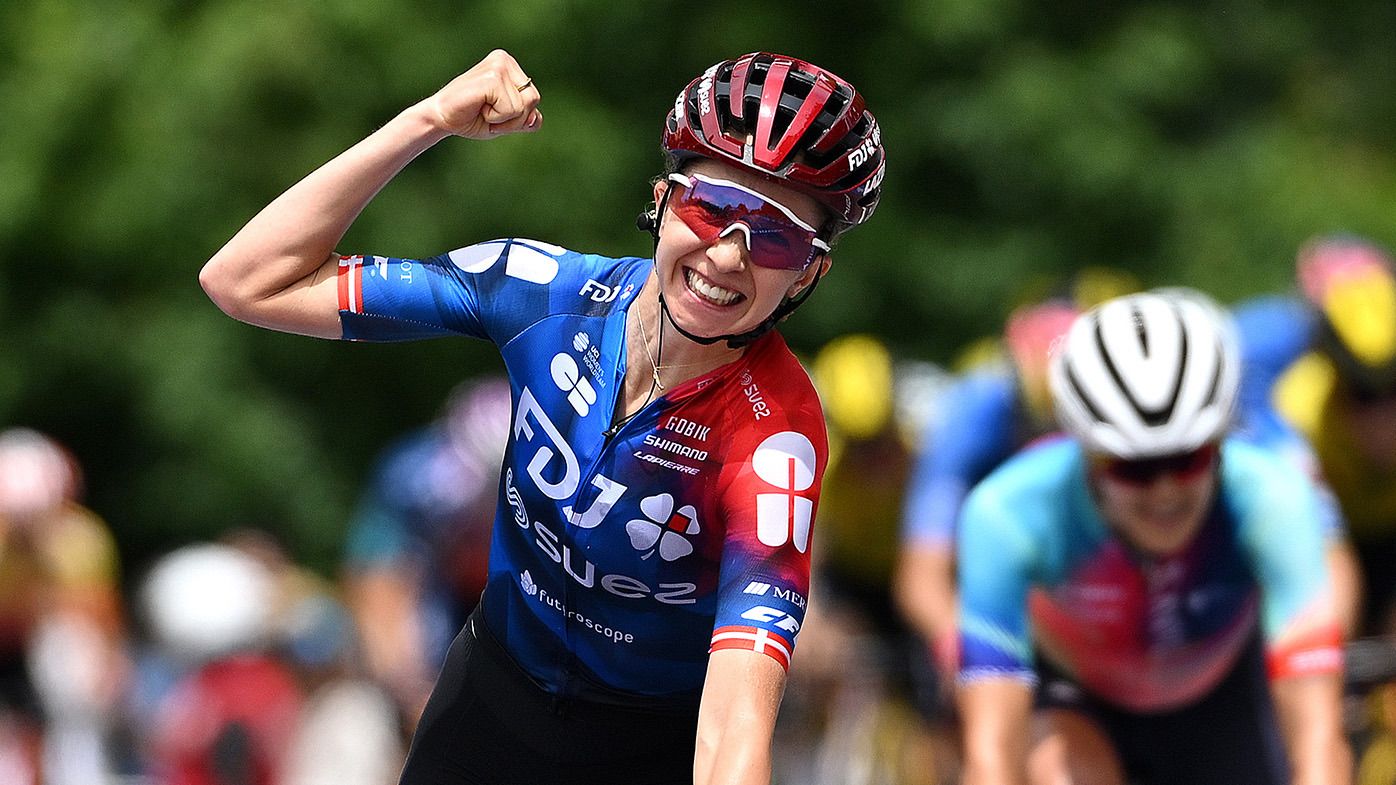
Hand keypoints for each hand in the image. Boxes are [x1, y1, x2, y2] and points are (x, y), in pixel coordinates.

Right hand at [426, 49, 542, 139]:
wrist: (441, 118)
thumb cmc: (471, 118)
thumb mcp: (505, 121)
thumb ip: (525, 119)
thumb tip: (536, 118)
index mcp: (509, 65)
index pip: (534, 98)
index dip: (517, 115)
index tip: (493, 111)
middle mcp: (505, 60)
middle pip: (533, 99)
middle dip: (513, 117)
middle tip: (487, 112)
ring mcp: (498, 66)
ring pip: (523, 106)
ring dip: (504, 118)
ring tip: (483, 109)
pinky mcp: (492, 77)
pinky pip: (511, 109)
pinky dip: (496, 117)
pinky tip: (479, 108)